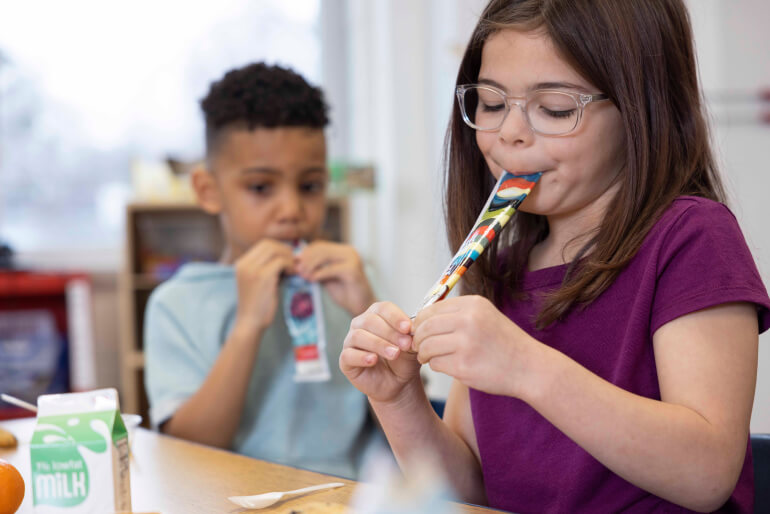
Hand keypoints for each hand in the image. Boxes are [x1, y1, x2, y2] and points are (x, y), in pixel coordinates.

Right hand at [233, 239, 294, 335]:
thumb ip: (267, 266)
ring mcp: (252, 269)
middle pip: (269, 244)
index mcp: (241, 263)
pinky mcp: (262, 277)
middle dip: (285, 251)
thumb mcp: (257, 281)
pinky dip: (290, 266)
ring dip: (288, 258)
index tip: (289, 259)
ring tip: (293, 270)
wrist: (249, 323)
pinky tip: (292, 275)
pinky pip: (281, 262)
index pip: (263, 244)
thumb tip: (288, 254)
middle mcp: (244, 263)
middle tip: (294, 263)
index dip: (279, 248)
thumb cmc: (257, 304)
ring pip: (276, 250)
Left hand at [295, 241, 374, 315]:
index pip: (320, 245)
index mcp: (343, 251)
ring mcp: (352, 259)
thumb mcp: (326, 277)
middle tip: (297, 270)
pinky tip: (312, 280)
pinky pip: (330, 269)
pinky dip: (319, 274)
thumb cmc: (345, 293)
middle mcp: (349, 251)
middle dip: (307, 259)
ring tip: (303, 275)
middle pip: (321, 249)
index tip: (295, 263)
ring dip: (311, 266)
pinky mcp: (353, 269)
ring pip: (325, 256)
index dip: (306, 253)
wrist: (362, 307)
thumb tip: (296, 261)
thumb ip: (315, 268)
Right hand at [339, 302, 421, 402]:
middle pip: (370, 321)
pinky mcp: (345, 360)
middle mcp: (360, 324)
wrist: (398, 383)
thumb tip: (412, 329)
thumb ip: (411, 336)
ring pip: (358, 336)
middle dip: (390, 332)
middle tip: (405, 344)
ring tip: (394, 354)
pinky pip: (348, 355)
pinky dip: (362, 357)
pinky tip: (374, 360)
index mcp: (377, 315)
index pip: (383, 308)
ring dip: (378, 344)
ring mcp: (350, 342)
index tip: (408, 328)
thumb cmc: (403, 360)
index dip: (395, 317)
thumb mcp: (411, 346)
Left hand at [412, 295, 539, 396]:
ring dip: (424, 354)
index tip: (419, 332)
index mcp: (473, 305)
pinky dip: (436, 366)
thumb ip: (457, 314)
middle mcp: (468, 320)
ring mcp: (466, 344)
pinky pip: (435, 364)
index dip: (419, 322)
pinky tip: (447, 366)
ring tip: (430, 357)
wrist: (529, 367)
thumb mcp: (485, 316)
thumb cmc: (504, 343)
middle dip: (417, 339)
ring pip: (426, 346)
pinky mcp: (463, 366)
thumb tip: (421, 318)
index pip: (430, 310)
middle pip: (424, 327)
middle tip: (419, 347)